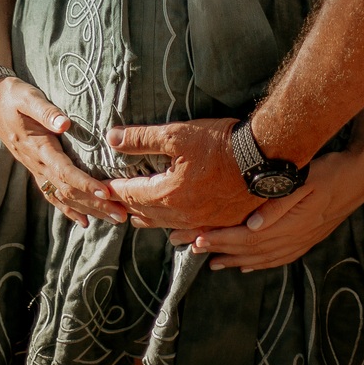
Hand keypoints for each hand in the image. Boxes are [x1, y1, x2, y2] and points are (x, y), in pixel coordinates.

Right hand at [0, 78, 125, 226]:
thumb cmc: (13, 96)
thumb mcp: (28, 98)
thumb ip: (46, 111)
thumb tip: (65, 123)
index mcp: (38, 147)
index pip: (65, 171)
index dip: (86, 184)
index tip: (106, 193)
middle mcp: (37, 164)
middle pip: (69, 191)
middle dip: (96, 204)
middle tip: (122, 214)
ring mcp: (36, 170)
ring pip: (64, 197)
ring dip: (89, 210)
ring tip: (115, 219)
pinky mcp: (37, 170)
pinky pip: (54, 195)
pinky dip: (70, 210)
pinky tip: (85, 221)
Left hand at [103, 118, 254, 229]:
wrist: (262, 156)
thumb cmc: (219, 142)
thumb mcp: (177, 134)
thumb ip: (141, 139)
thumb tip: (111, 138)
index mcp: (168, 193)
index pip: (131, 194)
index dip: (114, 189)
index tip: (101, 188)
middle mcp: (182, 214)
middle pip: (146, 213)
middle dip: (127, 206)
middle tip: (114, 204)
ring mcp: (202, 220)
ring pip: (167, 225)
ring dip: (149, 219)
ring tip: (137, 219)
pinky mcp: (220, 221)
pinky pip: (191, 230)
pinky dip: (176, 227)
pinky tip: (176, 229)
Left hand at [170, 148, 363, 271]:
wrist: (361, 176)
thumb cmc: (330, 171)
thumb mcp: (305, 179)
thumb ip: (278, 203)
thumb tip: (252, 225)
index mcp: (290, 224)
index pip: (246, 237)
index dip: (221, 239)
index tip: (197, 238)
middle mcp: (294, 238)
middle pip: (250, 250)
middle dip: (220, 250)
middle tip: (192, 249)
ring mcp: (302, 241)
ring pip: (262, 258)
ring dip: (236, 261)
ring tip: (213, 262)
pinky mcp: (307, 239)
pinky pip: (278, 259)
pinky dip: (259, 264)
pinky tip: (248, 266)